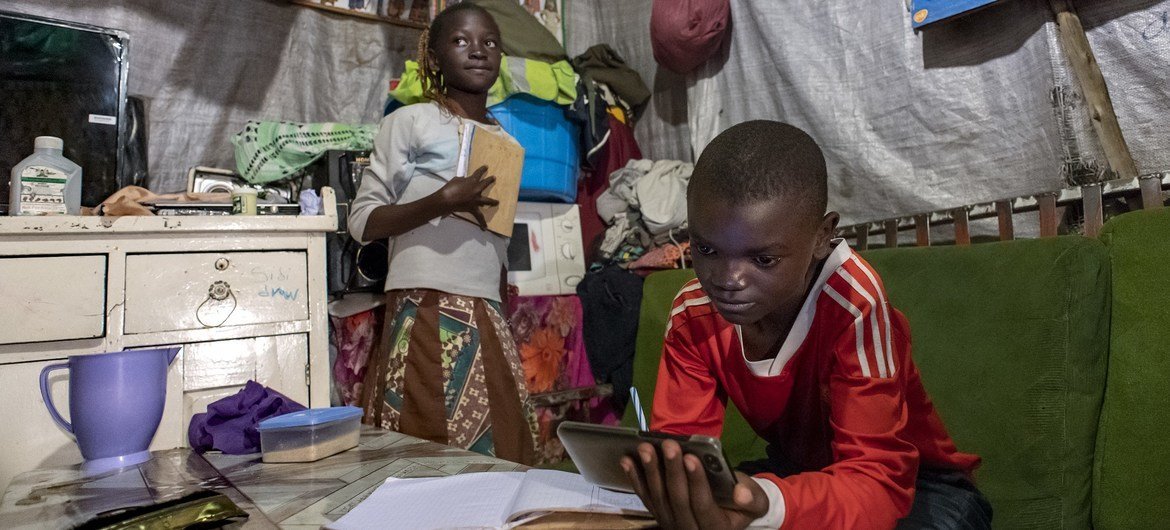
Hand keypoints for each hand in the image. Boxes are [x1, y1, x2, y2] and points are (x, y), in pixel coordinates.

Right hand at [438, 165, 497, 229]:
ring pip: (487, 201)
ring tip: (497, 202)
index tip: (486, 167)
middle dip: (490, 180)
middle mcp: (477, 189)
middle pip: (485, 183)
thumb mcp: (456, 180)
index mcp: (472, 180)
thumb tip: (465, 181)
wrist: (446, 199)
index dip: (483, 169)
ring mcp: (476, 200)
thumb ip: (463, 180)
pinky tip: (485, 228)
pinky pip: (478, 217)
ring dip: (493, 201)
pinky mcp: (473, 208)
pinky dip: (481, 222)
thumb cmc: (450, 188)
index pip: (479, 173)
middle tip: (494, 178)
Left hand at [622, 440, 768, 529]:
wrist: (730, 514)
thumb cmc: (743, 503)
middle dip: (671, 471)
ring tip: (645, 449)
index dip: (696, 482)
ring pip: (658, 499)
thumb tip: (741, 493)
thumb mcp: (756, 501)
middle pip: (677, 500)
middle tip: (668, 445)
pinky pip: (645, 498)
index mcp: (716, 528)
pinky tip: (627, 460)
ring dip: (650, 472)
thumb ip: (752, 498)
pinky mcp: (659, 515)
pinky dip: (635, 478)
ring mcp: (671, 524)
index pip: (703, 505)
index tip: (690, 457)